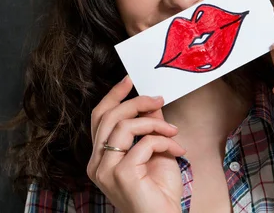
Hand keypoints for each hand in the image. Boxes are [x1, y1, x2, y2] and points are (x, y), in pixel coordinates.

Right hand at [87, 75, 184, 212]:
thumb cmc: (159, 192)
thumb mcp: (154, 151)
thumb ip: (149, 127)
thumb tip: (152, 102)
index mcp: (99, 158)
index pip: (99, 118)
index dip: (113, 96)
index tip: (129, 80)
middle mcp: (97, 164)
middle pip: (109, 117)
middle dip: (136, 102)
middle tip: (159, 99)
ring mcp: (106, 170)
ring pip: (124, 126)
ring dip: (154, 123)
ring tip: (173, 131)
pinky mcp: (122, 175)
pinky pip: (143, 144)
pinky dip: (164, 141)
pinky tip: (177, 149)